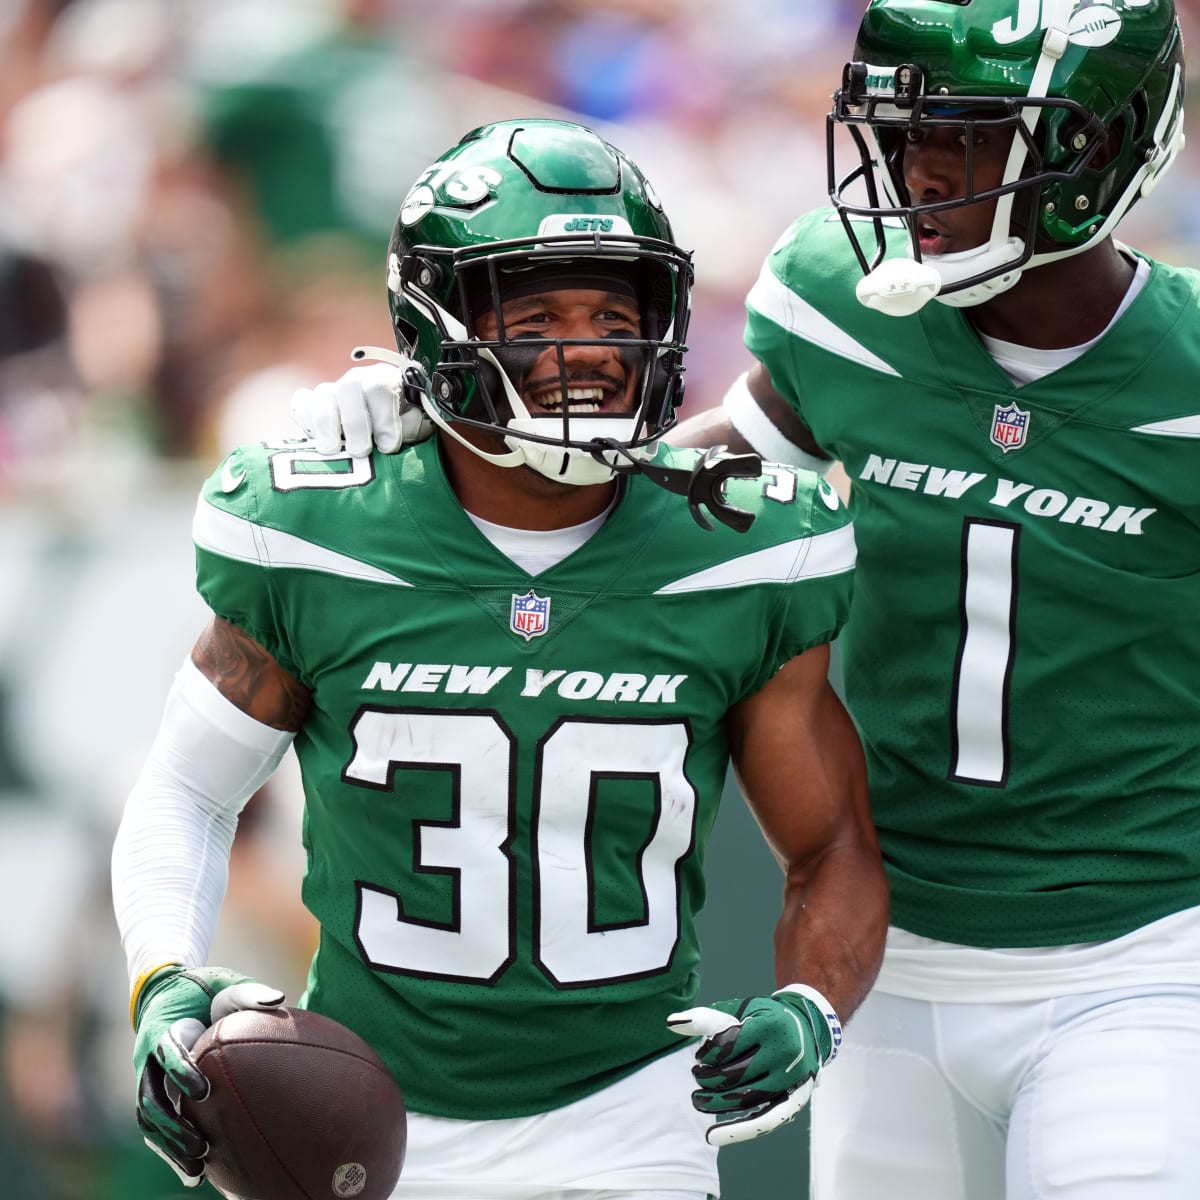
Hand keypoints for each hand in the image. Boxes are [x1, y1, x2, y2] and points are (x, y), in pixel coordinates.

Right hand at [132, 965, 284, 1185]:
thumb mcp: (224, 984)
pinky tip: (194, 1173)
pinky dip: (170, 1149)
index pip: (167, 1053)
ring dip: (169, 1146)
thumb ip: (248, 993)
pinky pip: (156, 1126)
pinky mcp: (155, 1092)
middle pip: (151, 1098)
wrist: (169, 992)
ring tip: (197, 1168)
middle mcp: (148, 1059)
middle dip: (173, 1125)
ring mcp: (147, 1079)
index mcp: (164, 1029)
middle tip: (201, 1144)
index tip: (203, 1091)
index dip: (181, 1072)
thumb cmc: (204, 989)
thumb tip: (278, 999)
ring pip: (150, 1119)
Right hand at [289, 361, 431, 456]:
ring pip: (323, 396)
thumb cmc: (403, 426)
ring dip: (327, 425)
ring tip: (333, 450)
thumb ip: (408, 429)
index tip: (388, 447)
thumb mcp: (415, 427)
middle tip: (360, 451)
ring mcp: (332, 390)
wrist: (385, 430)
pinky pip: (301, 405)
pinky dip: (305, 421)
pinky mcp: (312, 403)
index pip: (380, 387)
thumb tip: (390, 440)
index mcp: (385, 379)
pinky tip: (315, 441)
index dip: (383, 418)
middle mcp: (357, 380)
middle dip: (355, 422)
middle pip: (349, 388)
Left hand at [667, 986, 839, 1146]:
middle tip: (697, 1075)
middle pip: (735, 1075)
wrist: (807, 1027)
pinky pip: (768, 1120)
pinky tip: (714, 1136)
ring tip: (698, 1100)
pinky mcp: (796, 1099)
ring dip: (717, 1104)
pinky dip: (740, 1131)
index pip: (727, 1047)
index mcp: (771, 1026)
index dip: (707, 1054)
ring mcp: (793, 1079)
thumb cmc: (764, 1017)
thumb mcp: (739, 1009)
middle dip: (708, 1079)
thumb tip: (671, 1022)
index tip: (701, 1055)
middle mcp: (786, 1054)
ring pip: (747, 1099)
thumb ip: (706, 1018)